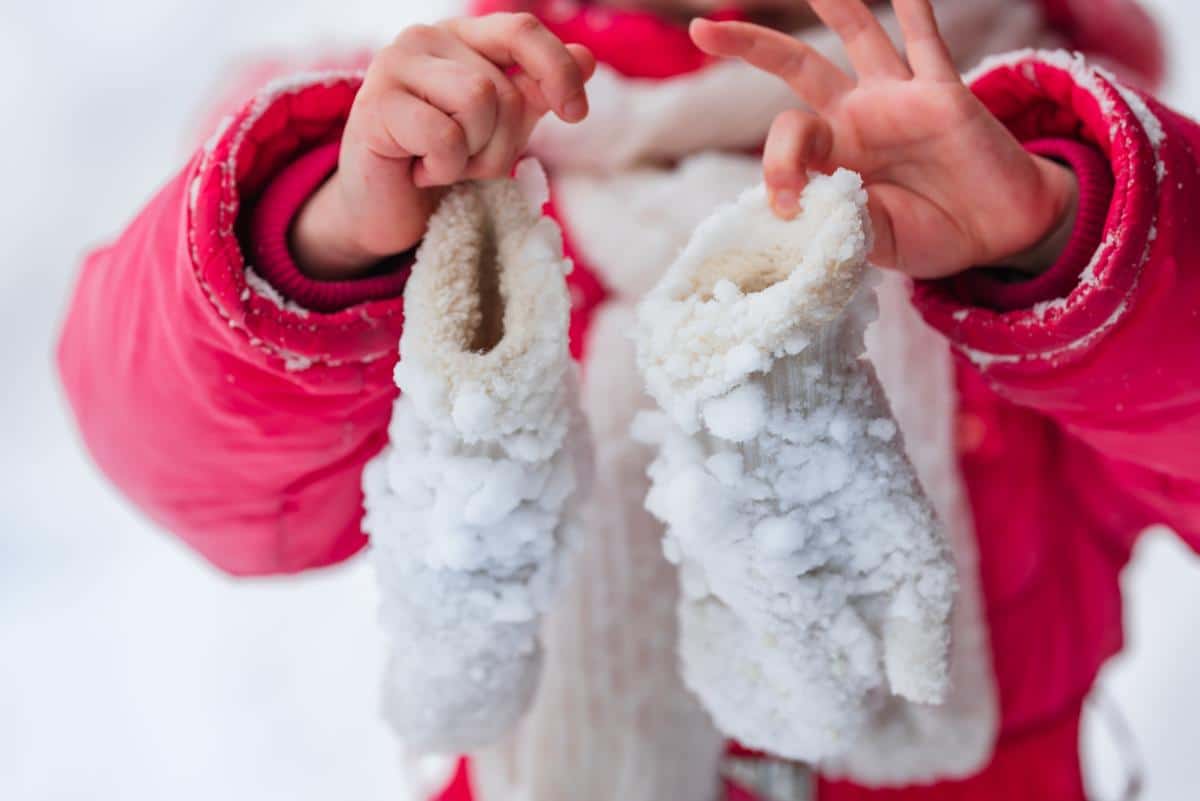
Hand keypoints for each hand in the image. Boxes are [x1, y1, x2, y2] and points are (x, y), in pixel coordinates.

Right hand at [293, 14, 595, 278]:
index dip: (557, 70)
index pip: (521, 31)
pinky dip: (443, 168)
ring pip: (478, 102)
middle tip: (467, 160)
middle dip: (499, 143)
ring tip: (444, 162)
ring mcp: (394, 64)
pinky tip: (419, 170)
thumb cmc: (444, 159)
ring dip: (473, 155)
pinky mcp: (374, 104)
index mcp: (462, 36)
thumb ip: (538, 91)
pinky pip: (444, 136)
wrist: (386, 207)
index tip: (576, 114)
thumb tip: (586, 58)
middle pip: (503, 88)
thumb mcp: (503, 126)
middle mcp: (426, 38)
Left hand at [691, 0, 1077, 277]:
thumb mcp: (872, 240)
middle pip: (798, 65)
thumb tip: (805, 209)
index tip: (785, 205)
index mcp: (831, 154)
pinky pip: (926, 41)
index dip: (777, 165)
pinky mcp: (944, 94)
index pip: (788, 137)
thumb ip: (841, 221)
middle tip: (703, 28)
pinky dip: (915, 8)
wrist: (996, 235)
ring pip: (859, 34)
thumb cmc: (928, 234)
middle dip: (751, 44)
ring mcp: (899, 98)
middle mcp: (857, 116)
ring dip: (833, 2)